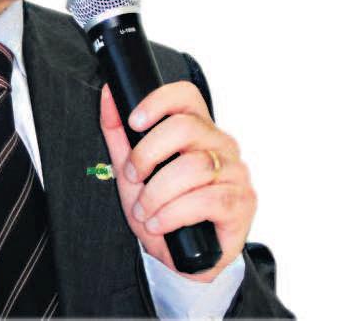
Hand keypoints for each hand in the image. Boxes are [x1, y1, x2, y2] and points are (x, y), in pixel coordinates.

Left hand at [99, 81, 256, 282]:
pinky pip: (207, 200)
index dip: (158, 101)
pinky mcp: (242, 203)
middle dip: (147, 153)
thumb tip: (108, 94)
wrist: (181, 257)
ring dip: (157, 192)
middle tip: (133, 176)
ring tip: (144, 210)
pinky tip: (159, 223)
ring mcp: (235, 172)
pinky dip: (173, 213)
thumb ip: (118, 132)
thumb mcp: (130, 169)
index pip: (186, 95)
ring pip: (194, 166)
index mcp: (196, 128)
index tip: (133, 121)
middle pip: (185, 127)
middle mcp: (220, 144)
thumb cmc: (159, 206)